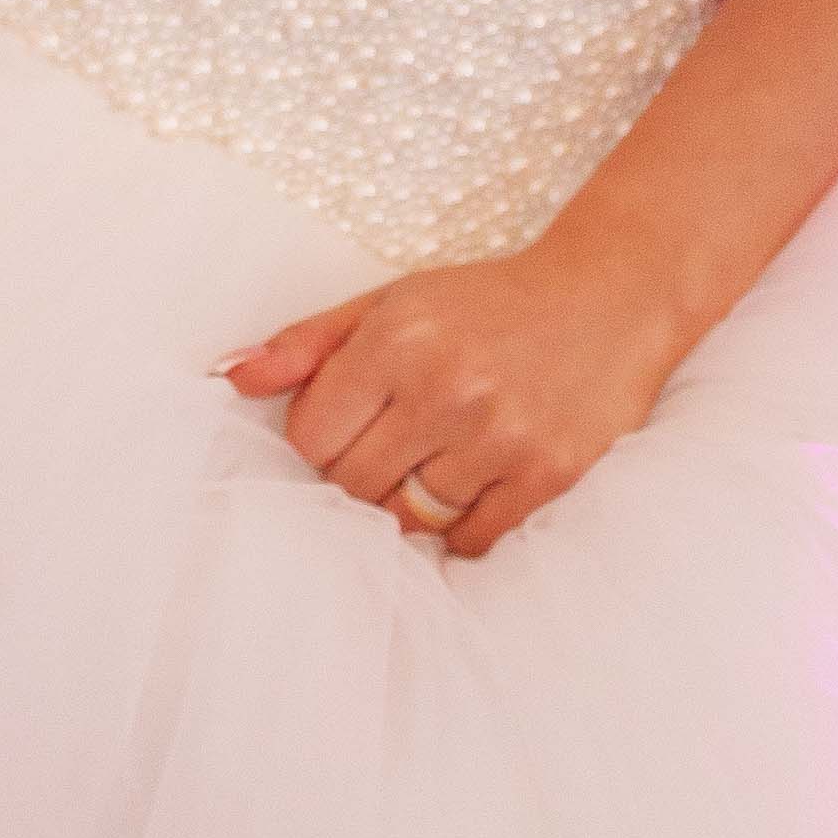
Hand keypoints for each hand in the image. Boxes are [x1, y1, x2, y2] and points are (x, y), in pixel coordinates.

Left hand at [223, 241, 690, 560]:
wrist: (608, 299)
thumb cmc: (485, 304)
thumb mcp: (390, 302)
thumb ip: (307, 343)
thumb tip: (229, 378)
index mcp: (396, 340)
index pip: (311, 437)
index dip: (319, 440)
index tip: (346, 427)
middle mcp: (444, 389)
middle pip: (354, 485)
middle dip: (357, 476)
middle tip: (389, 447)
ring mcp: (499, 436)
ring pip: (410, 517)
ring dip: (409, 501)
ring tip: (432, 460)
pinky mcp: (547, 475)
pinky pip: (470, 538)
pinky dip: (459, 525)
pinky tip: (471, 483)